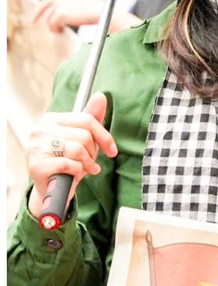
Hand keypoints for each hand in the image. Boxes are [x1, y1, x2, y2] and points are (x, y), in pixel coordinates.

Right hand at [26, 93, 116, 214]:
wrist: (52, 189)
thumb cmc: (68, 162)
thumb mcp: (81, 140)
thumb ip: (90, 119)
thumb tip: (101, 96)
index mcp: (51, 119)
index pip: (87, 120)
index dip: (104, 137)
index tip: (112, 151)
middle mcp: (41, 129)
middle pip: (84, 136)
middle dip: (93, 153)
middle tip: (89, 163)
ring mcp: (37, 147)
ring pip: (78, 150)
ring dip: (87, 164)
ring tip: (83, 169)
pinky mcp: (37, 165)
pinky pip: (69, 165)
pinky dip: (77, 172)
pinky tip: (74, 175)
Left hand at [31, 0, 104, 34]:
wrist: (103, 13)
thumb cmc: (95, 9)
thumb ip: (67, 0)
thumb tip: (57, 12)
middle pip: (42, 4)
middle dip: (37, 14)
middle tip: (32, 22)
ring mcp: (59, 3)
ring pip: (48, 17)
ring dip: (52, 26)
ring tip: (58, 31)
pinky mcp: (60, 14)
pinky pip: (52, 24)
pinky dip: (55, 30)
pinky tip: (60, 32)